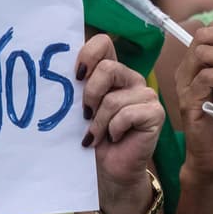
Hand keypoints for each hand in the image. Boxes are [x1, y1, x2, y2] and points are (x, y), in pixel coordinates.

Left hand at [78, 34, 164, 213]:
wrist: (109, 170)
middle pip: (108, 68)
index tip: (75, 76)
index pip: (103, 43)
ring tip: (98, 135)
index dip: (87, 55)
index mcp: (112, 72)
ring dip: (99, 123)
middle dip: (90, 95)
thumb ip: (77, 88)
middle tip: (85, 115)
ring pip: (113, 99)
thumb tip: (57, 72)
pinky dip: (114, 130)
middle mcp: (131, 78)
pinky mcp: (156, 113)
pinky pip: (127, 115)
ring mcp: (147, 95)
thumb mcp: (79, 109)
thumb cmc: (93, 138)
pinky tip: (115, 139)